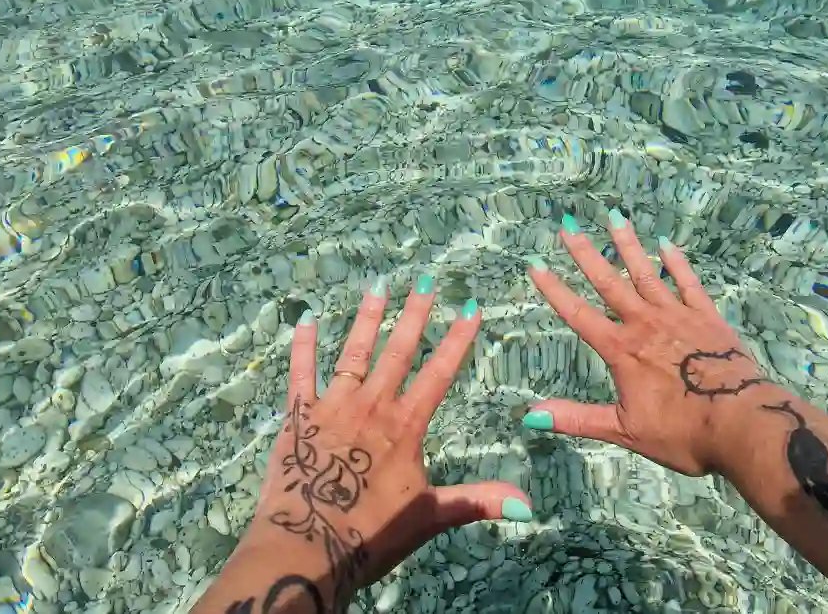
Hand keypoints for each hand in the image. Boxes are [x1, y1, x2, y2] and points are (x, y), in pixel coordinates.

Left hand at [224, 278, 530, 610]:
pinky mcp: (298, 418)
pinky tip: (306, 321)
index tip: (470, 309)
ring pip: (354, 354)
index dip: (457, 341)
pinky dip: (303, 347)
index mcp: (406, 426)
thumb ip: (476, 502)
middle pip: (397, 352)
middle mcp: (372, 407)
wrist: (306, 546)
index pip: (438, 374)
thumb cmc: (370, 535)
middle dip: (414, 315)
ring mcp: (333, 407)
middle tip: (426, 281)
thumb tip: (529, 506)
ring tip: (378, 288)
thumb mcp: (429, 518)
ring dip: (367, 321)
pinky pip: (301, 374)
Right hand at [522, 212, 766, 476]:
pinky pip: (689, 282)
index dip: (555, 290)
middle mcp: (645, 324)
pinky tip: (667, 245)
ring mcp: (678, 316)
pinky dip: (677, 263)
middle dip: (586, 254)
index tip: (536, 264)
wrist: (742, 423)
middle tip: (568, 226)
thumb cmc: (682, 433)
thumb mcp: (624, 430)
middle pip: (609, 283)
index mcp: (621, 350)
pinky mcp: (707, 317)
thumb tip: (531, 414)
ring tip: (615, 218)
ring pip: (646, 273)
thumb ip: (577, 418)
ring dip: (629, 246)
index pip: (579, 315)